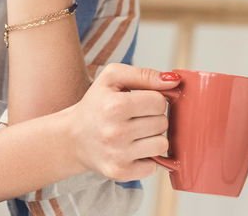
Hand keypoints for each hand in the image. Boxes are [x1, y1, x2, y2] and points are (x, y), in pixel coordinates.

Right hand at [63, 63, 176, 181]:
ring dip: (152, 138)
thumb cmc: (96, 104)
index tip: (139, 102)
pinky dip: (146, 158)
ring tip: (135, 134)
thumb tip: (174, 81)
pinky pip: (154, 166)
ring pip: (162, 145)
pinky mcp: (120, 173)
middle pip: (162, 123)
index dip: (153, 100)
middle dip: (153, 118)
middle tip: (134, 118)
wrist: (73, 137)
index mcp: (114, 106)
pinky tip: (132, 150)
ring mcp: (118, 155)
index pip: (159, 101)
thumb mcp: (112, 77)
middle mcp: (115, 132)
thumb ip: (144, 74)